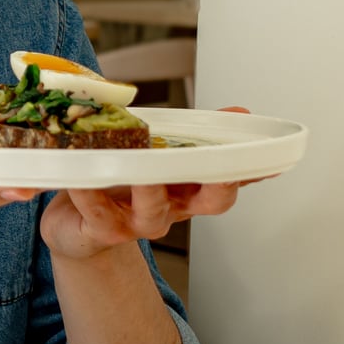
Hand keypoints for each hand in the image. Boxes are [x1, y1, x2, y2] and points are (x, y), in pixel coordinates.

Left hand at [39, 107, 254, 263]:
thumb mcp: (156, 153)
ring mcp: (139, 222)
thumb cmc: (117, 183)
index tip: (270, 160)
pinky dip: (90, 193)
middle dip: (220, 184)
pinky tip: (83, 176)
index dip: (252, 172)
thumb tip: (239, 114)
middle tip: (222, 167)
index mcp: (188, 187)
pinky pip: (99, 212)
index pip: (230, 179)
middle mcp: (172, 207)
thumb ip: (191, 135)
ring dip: (151, 189)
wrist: (73, 225)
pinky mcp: (102, 230)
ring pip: (154, 209)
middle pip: (210, 201)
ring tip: (141, 170)